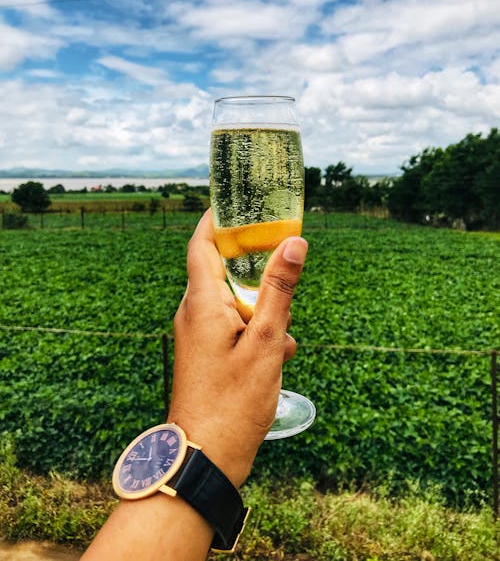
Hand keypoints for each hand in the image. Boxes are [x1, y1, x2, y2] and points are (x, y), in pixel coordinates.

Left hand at [167, 209, 307, 487]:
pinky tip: (280, 353)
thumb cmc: (233, 402)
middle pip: (223, 269)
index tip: (242, 201)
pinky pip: (233, 326)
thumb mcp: (267, 341)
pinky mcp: (206, 354)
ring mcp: (198, 334)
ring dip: (263, 308)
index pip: (202, 242)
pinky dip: (258, 331)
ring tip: (285, 332)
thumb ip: (280, 290)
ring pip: (234, 301)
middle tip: (285, 266)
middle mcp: (194, 312)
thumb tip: (295, 242)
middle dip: (257, 269)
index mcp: (201, 301)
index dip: (219, 218)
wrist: (205, 458)